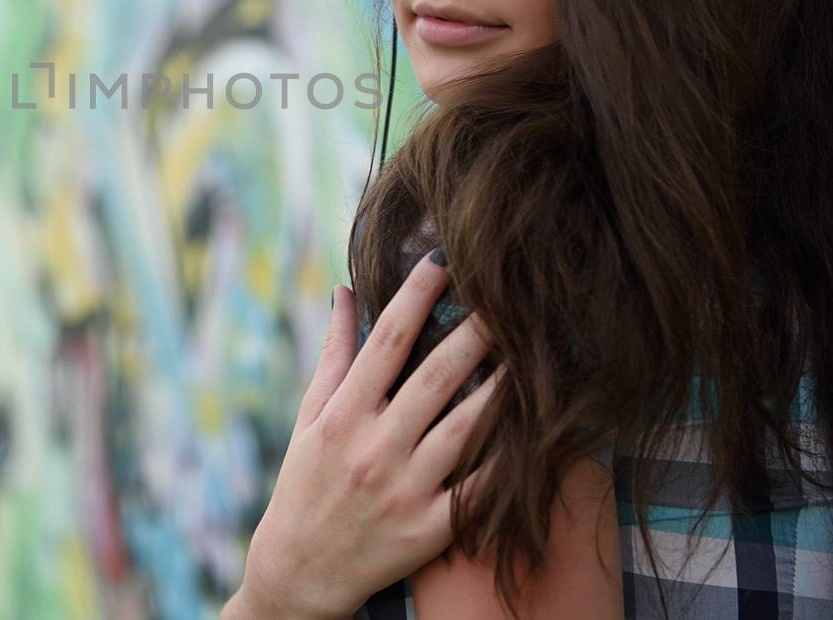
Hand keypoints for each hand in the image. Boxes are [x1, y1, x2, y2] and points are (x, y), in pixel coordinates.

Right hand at [231, 251, 502, 619]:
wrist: (300, 572)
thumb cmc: (305, 484)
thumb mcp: (309, 417)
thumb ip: (334, 355)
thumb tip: (345, 292)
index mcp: (343, 415)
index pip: (386, 342)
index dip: (415, 297)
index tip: (442, 261)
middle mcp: (374, 448)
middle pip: (434, 378)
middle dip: (473, 333)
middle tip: (506, 296)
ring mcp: (405, 490)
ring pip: (464, 429)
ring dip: (500, 387)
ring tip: (529, 352)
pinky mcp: (429, 529)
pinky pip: (477, 488)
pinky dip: (505, 457)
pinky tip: (531, 427)